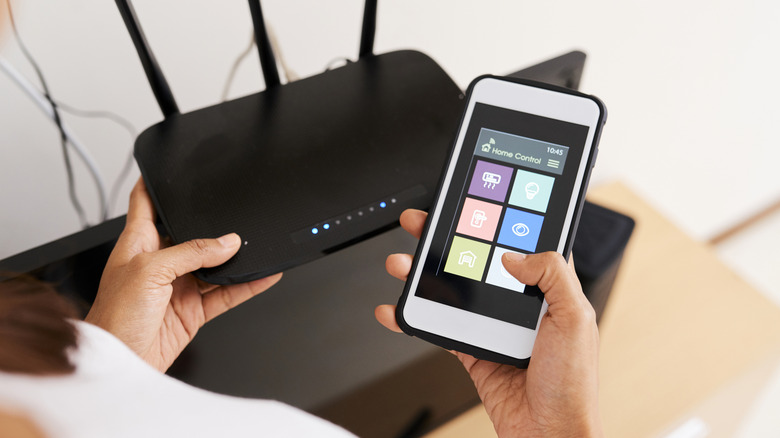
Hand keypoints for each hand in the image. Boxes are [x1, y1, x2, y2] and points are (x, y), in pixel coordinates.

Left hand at [86, 179, 281, 371]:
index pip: (146, 203)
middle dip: (213, 226)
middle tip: (236, 216)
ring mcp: (177, 286)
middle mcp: (159, 262)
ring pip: (214, 265)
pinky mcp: (193, 310)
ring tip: (257, 246)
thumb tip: (226, 243)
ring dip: (234, 258)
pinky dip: (247, 285)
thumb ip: (191, 253)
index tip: (169, 166)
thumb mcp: (150, 270)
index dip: (155, 183)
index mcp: (138, 242)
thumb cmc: (113, 318)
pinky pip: (226, 293)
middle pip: (192, 235)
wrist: (119, 363)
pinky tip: (262, 276)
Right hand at [376, 209, 601, 437]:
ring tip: (400, 262)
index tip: (468, 203)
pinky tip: (395, 308)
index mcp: (547, 288)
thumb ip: (552, 276)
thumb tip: (514, 255)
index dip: (493, 221)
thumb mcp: (575, 319)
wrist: (548, 433)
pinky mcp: (471, 348)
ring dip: (421, 273)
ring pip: (450, 288)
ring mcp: (491, 324)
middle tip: (421, 223)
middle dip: (444, 238)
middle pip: (474, 259)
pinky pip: (438, 325)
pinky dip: (413, 317)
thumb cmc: (573, 384)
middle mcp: (517, 301)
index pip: (517, 243)